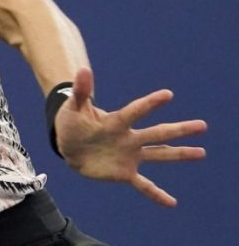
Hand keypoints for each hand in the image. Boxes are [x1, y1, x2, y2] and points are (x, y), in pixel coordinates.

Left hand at [54, 67, 206, 206]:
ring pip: (159, 154)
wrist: (69, 147)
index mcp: (117, 122)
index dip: (150, 103)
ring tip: (201, 152)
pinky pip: (143, 185)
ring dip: (179, 154)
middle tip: (202, 125)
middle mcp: (129, 138)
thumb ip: (80, 92)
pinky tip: (171, 203)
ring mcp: (130, 155)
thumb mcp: (73, 107)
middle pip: (157, 133)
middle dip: (179, 130)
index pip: (136, 111)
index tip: (168, 94)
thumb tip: (82, 69)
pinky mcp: (124, 172)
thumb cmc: (73, 124)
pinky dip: (156, 194)